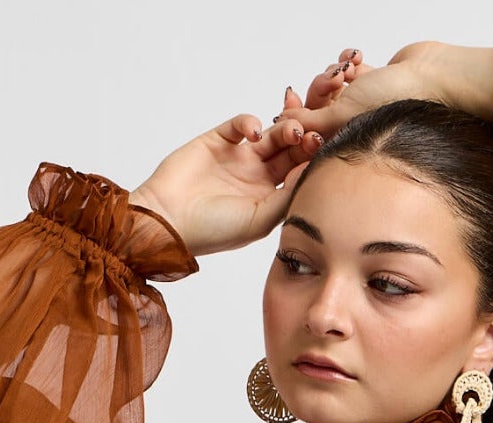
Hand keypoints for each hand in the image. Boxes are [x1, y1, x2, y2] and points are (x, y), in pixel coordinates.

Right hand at [128, 112, 322, 257]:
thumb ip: (286, 197)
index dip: (313, 161)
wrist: (167, 219)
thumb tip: (311, 172)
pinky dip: (251, 122)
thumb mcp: (258, 221)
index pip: (299, 173)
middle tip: (313, 135)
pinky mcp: (218, 140)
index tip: (325, 153)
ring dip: (285, 129)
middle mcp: (258, 177)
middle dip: (304, 140)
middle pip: (290, 151)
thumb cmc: (213, 230)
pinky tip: (254, 132)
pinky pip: (241, 124)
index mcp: (270, 199)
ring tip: (291, 131)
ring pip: (271, 135)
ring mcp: (239, 157)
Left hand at [275, 40, 452, 142]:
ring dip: (334, 71)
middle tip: (335, 80)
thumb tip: (281, 123)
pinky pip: (348, 67)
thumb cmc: (394, 101)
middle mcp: (353, 126)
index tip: (293, 104)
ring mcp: (362, 103)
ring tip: (350, 69)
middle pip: (317, 105)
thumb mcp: (343, 114)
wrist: (430, 76)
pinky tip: (359, 60)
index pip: (308, 135)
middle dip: (321, 87)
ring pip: (331, 84)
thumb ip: (311, 121)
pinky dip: (349, 60)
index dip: (297, 117)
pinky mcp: (372, 82)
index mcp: (345, 144)